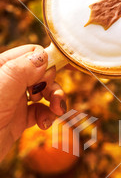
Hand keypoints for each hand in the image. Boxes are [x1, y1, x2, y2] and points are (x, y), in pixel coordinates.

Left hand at [0, 44, 66, 161]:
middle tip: (55, 98)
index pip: (31, 54)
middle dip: (52, 85)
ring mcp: (14, 100)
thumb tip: (44, 56)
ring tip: (58, 111)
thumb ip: (21, 70)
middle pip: (42, 73)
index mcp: (1, 67)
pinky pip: (41, 111)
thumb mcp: (1, 90)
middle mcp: (8, 81)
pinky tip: (44, 124)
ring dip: (55, 100)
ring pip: (44, 92)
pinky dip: (47, 116)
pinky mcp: (19, 118)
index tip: (49, 80)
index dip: (45, 64)